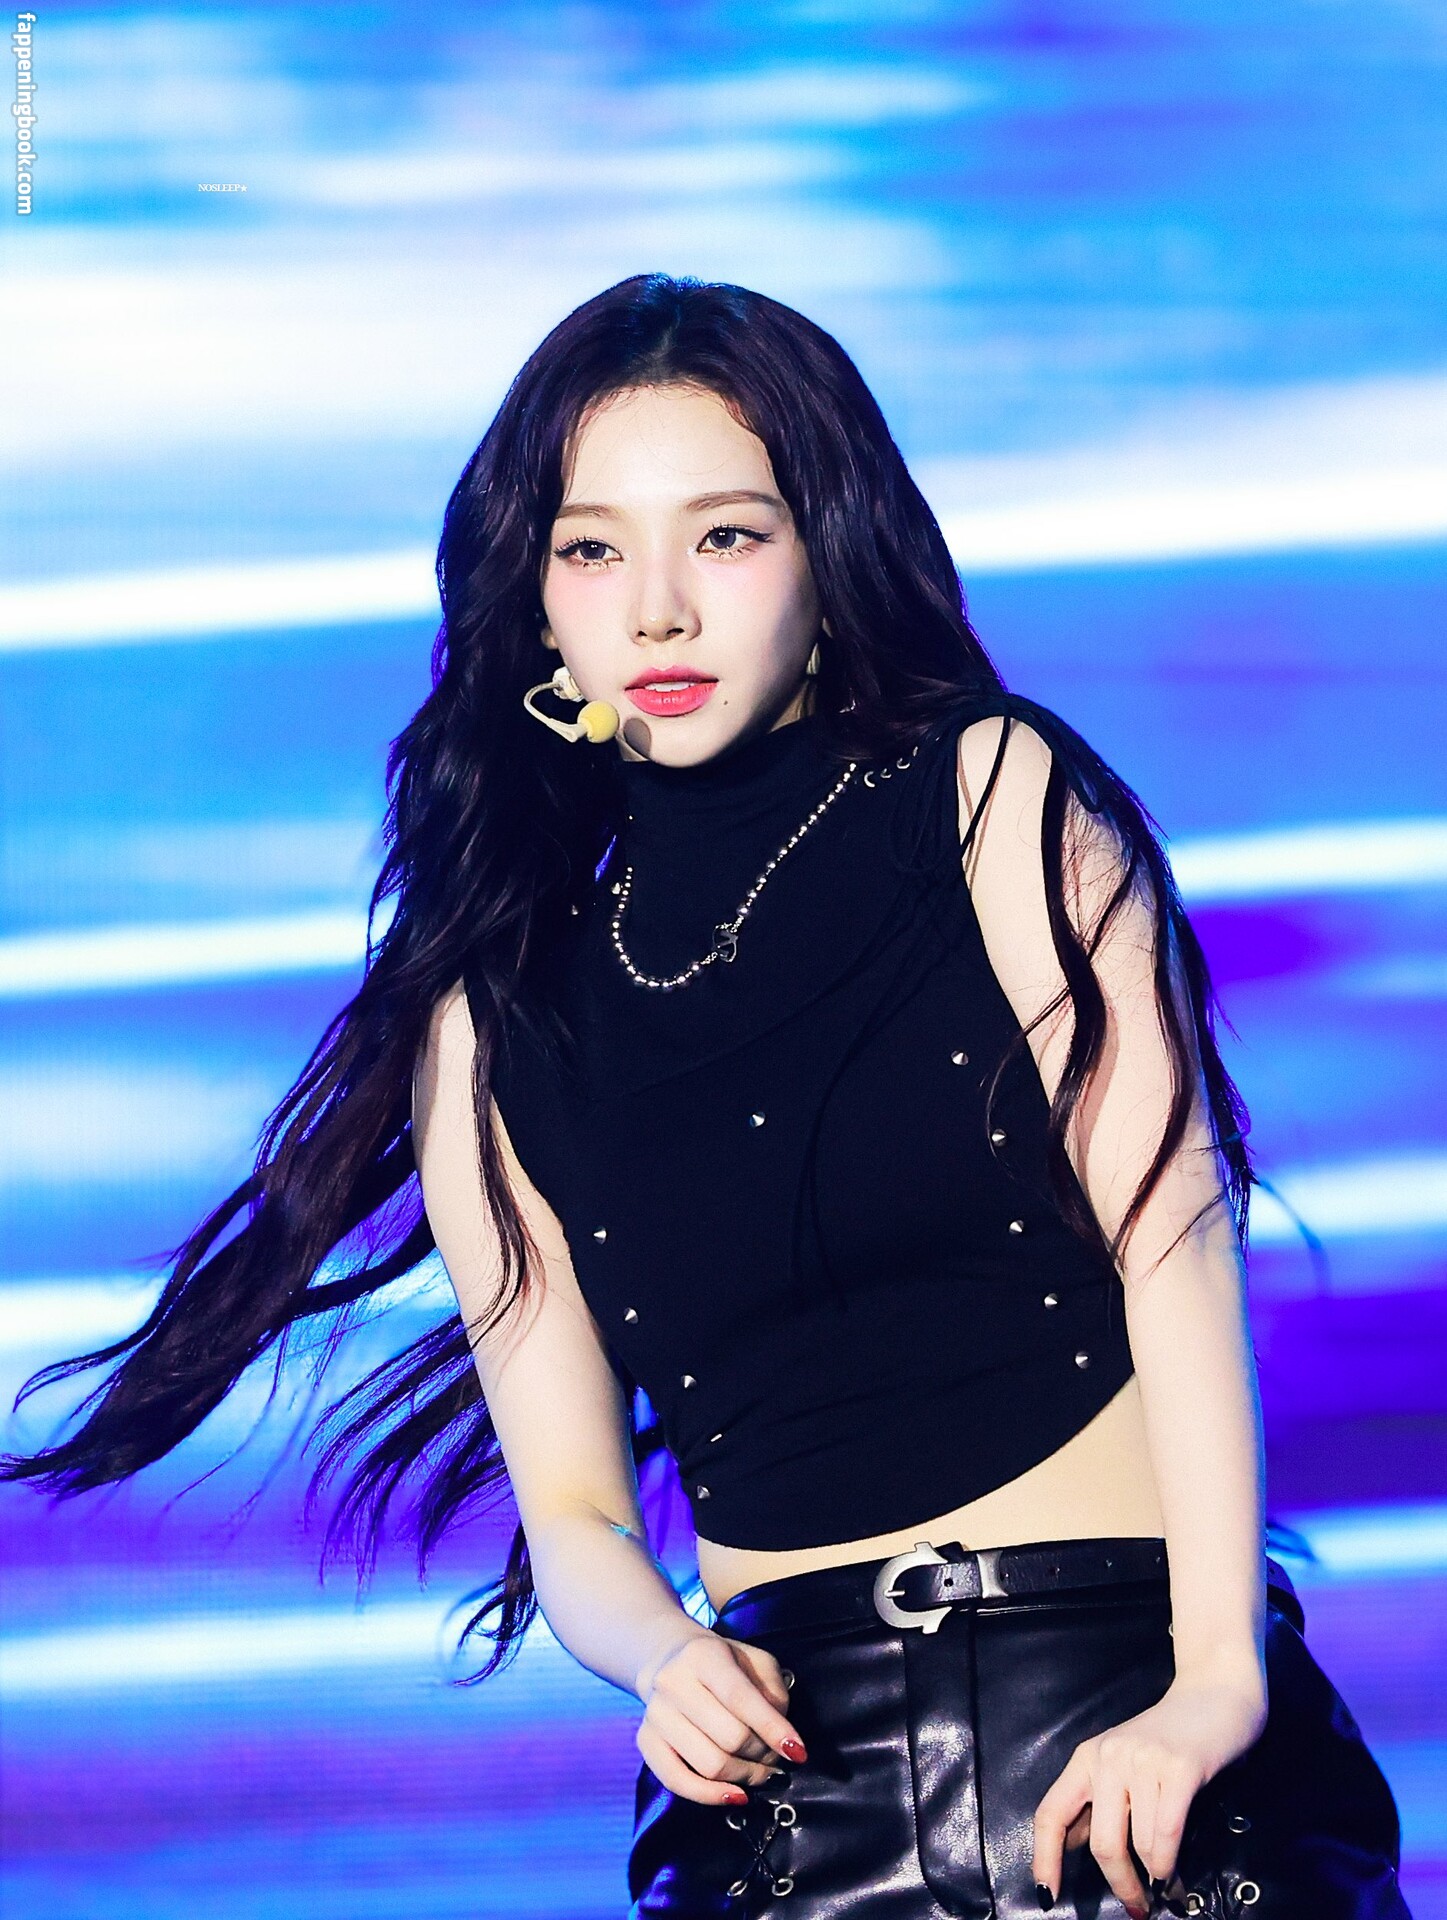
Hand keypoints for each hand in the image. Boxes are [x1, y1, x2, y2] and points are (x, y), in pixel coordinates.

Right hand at [635, 1628, 807, 1806]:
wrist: (669, 1660)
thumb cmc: (722, 1663)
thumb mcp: (754, 1660)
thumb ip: (773, 1690)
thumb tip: (781, 1736)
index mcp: (703, 1655)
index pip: (741, 1698)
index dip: (774, 1730)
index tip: (798, 1753)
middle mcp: (673, 1682)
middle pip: (729, 1737)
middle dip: (763, 1755)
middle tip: (777, 1759)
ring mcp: (655, 1714)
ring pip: (709, 1764)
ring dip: (745, 1776)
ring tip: (761, 1772)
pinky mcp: (645, 1741)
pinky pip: (677, 1781)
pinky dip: (711, 1796)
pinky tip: (737, 1794)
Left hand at [1033, 1673, 1266, 1915]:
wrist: (1215, 1693)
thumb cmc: (1169, 1737)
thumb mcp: (1121, 1764)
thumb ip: (1096, 1800)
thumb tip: (1072, 1846)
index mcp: (1087, 1758)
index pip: (1051, 1812)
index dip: (1045, 1857)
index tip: (1048, 1895)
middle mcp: (1108, 1757)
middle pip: (1101, 1842)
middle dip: (1120, 1884)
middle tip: (1137, 1906)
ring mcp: (1143, 1760)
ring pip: (1140, 1844)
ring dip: (1155, 1876)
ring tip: (1167, 1885)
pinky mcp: (1180, 1767)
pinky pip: (1166, 1833)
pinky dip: (1168, 1864)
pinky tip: (1173, 1874)